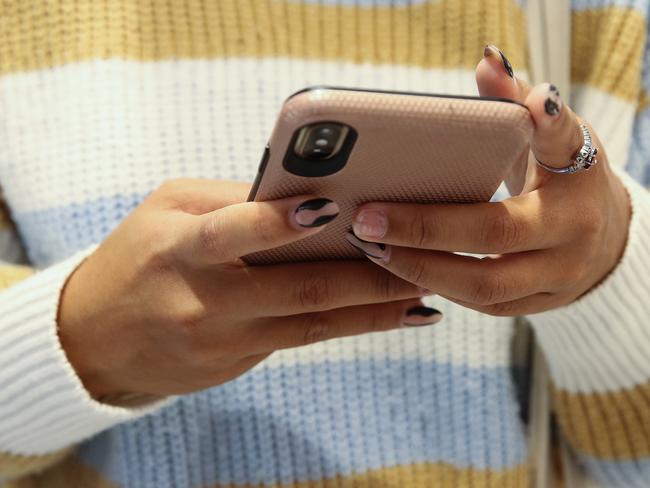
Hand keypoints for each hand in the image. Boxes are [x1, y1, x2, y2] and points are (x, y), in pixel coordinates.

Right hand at [58, 179, 434, 397]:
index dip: (281, 221)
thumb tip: (304, 190)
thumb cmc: (137, 257)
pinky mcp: (236, 365)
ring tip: (423, 290)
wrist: (95, 340)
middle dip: (366, 274)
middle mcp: (204, 300)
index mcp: (179, 249)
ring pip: (313, 324)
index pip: (233, 232)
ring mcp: (223, 341)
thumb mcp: (167, 211)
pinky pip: (302, 342)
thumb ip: (230, 199)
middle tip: (418, 257)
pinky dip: (348, 326)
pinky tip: (389, 316)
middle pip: (299, 288)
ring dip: (374, 308)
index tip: (334, 205)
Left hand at [345, 45, 630, 316]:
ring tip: (371, 249)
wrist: (605, 239)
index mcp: (579, 177)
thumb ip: (518, 102)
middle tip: (366, 220)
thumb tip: (487, 63)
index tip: (532, 104)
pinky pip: (483, 306)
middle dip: (423, 230)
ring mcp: (558, 278)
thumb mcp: (554, 138)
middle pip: (495, 235)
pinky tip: (398, 269)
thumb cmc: (566, 180)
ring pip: (483, 285)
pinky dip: (438, 288)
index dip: (548, 124)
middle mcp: (573, 233)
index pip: (563, 144)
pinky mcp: (539, 305)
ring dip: (420, 268)